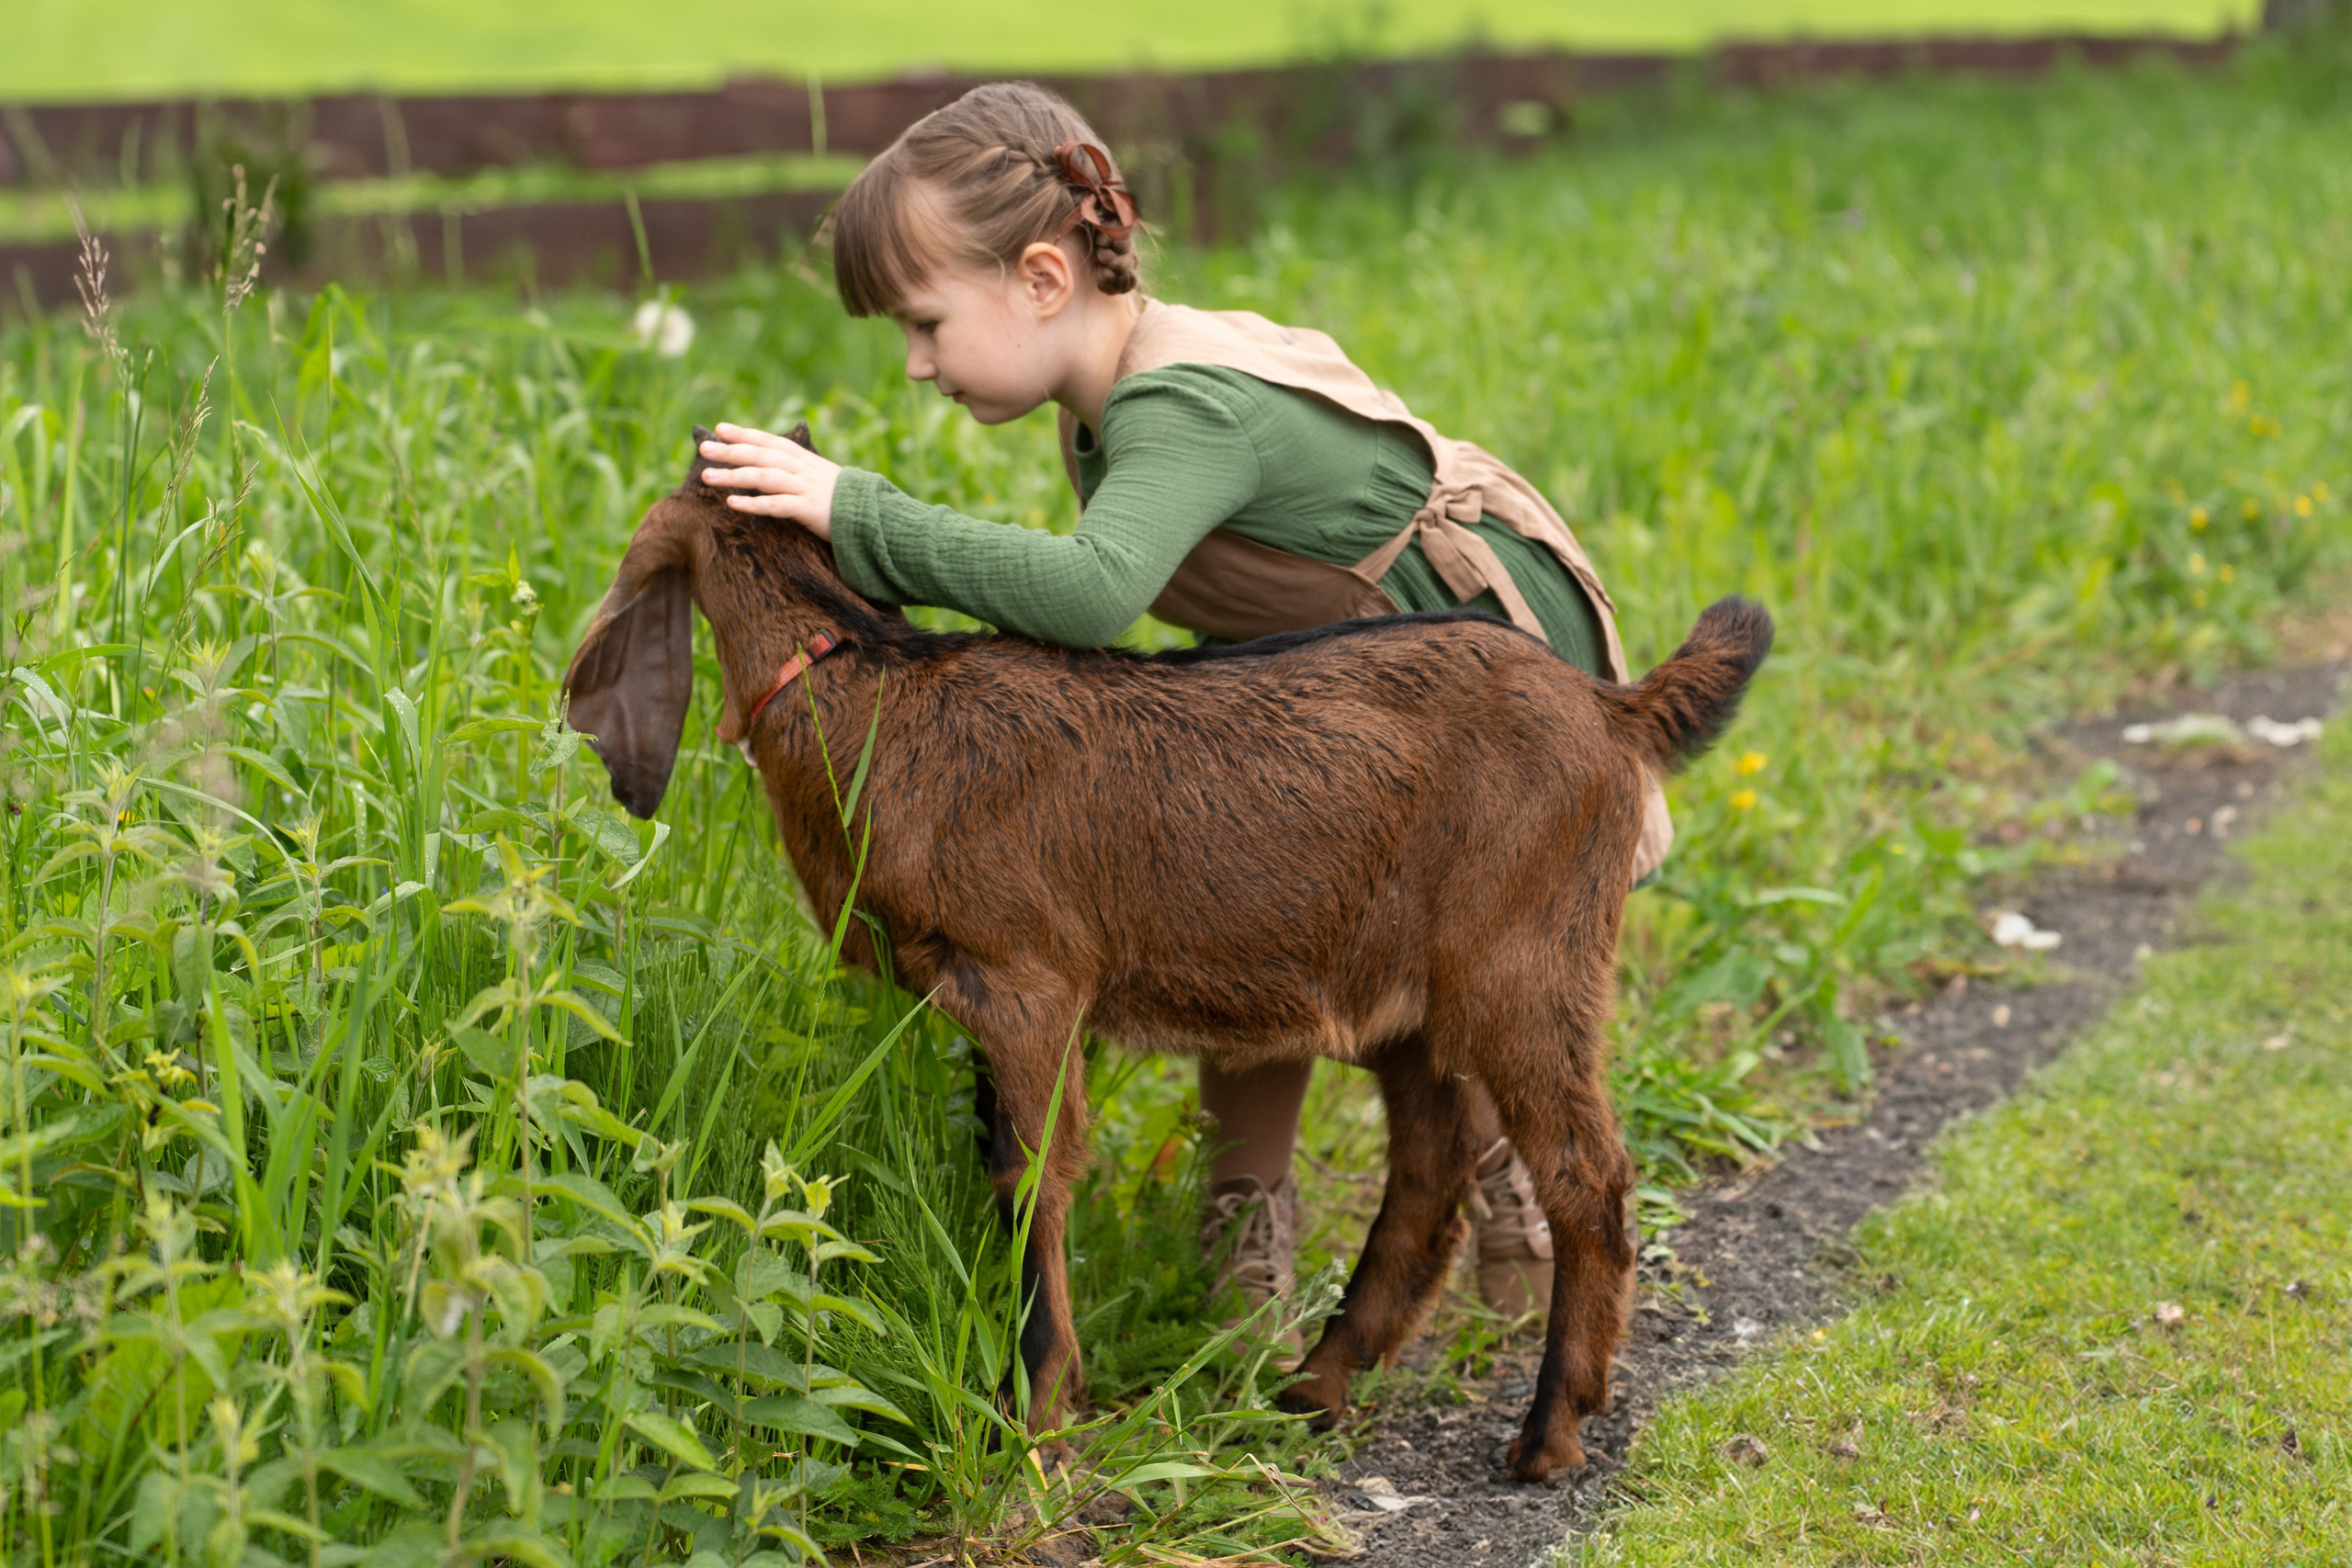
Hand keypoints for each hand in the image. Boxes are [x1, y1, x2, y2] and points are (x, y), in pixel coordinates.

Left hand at [697, 423, 841, 539]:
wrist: (874, 516)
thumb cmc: (843, 499)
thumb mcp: (821, 476)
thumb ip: (798, 468)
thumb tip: (773, 464)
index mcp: (804, 459)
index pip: (769, 441)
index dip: (745, 433)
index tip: (720, 428)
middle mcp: (801, 469)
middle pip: (761, 455)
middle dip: (731, 451)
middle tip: (703, 449)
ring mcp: (804, 488)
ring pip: (764, 477)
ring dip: (734, 475)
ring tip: (707, 477)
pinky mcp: (808, 510)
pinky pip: (776, 505)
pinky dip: (753, 504)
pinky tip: (732, 503)